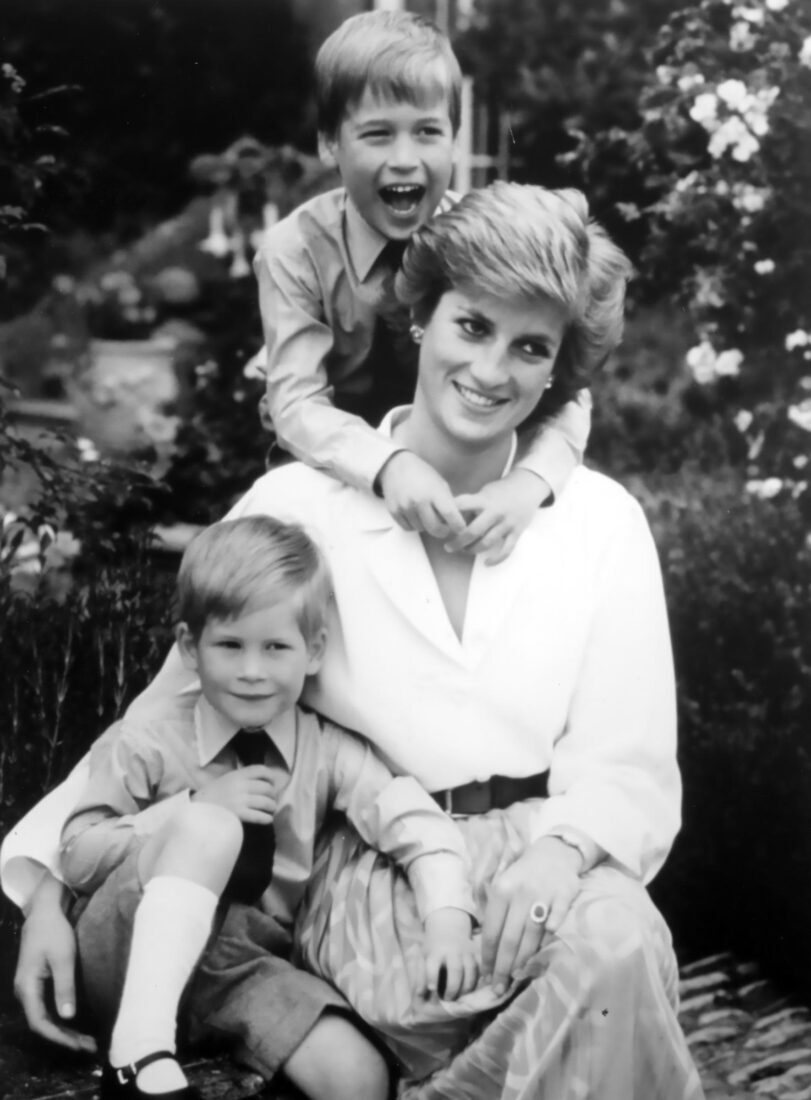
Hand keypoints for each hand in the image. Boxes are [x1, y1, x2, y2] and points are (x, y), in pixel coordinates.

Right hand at [14, 873, 96, 1052]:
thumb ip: (65, 987)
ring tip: (87, 1040)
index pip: (40, 1022)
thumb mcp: (63, 958)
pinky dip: (61, 1018)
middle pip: (42, 1023)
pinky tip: (76, 1023)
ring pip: (44, 1017)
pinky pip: (46, 1007)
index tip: (79, 1045)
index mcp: (26, 987)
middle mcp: (23, 991)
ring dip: (64, 1029)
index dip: (59, 1037)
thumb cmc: (54, 931)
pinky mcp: (36, 983)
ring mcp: (28, 988)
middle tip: (90, 1046)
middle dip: (65, 1037)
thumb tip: (68, 1016)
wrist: (44, 911)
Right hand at [194, 766, 277, 823]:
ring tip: (271, 810)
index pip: (261, 770)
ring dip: (272, 807)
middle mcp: (240, 785)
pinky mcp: (239, 814)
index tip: (272, 783)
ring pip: (266, 802)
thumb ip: (242, 778)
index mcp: (237, 775)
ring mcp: (240, 800)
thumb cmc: (213, 796)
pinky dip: (267, 818)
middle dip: (272, 795)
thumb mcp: (227, 780)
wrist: (197, 810)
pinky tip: (267, 819)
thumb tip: (264, 782)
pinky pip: (260, 816)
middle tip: (271, 800)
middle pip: (267, 787)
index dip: (271, 776)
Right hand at [377, 451, 465, 538]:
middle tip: (444, 528)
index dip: (458, 525)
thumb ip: (448, 502)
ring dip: (426, 526)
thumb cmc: (423, 475)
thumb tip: (456, 522)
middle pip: (435, 528)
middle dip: (443, 531)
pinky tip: (415, 514)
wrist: (396, 466)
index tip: (461, 528)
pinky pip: (408, 528)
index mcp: (434, 491)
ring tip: (426, 514)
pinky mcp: (394, 511)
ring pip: (421, 529)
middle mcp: (419, 500)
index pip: (450, 514)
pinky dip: (414, 525)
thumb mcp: (440, 483)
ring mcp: (405, 506)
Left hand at [421, 908, 477, 1000]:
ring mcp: (467, 951)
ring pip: (471, 971)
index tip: (432, 988)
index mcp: (436, 951)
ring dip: (466, 988)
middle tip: (448, 999)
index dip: (432, 977)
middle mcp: (453, 950)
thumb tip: (419, 994)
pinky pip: (481, 968)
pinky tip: (475, 990)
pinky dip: (480, 980)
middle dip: (452, 988)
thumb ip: (421, 975)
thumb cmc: (434, 948)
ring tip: (460, 998)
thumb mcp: (424, 956)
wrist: (449, 927)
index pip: (433, 964)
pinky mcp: (477, 953)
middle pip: (455, 970)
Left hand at [448, 470, 551, 564]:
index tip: (440, 524)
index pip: (463, 506)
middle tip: (448, 547)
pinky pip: (506, 550)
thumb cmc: (501, 491)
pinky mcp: (516, 532)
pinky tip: (486, 562)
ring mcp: (507, 523)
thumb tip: (452, 518)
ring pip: (487, 543)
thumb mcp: (484, 492)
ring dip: (472, 550)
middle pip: (473, 531)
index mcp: (485, 500)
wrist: (527, 487)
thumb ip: (471, 504)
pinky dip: (496, 559)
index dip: (450, 515)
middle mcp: (495, 512)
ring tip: (464, 551)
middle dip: (458, 542)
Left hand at [482, 836, 581, 995]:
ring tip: (515, 979)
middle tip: (498, 987)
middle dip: (503, 967)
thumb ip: (498, 915)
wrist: (553, 854)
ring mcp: (543, 894)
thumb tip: (489, 953)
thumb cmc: (523, 877)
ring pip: (530, 935)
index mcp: (501, 891)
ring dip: (523, 960)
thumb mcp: (504, 888)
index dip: (488, 956)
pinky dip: (548, 939)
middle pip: (509, 938)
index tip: (486, 976)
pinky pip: (555, 923)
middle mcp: (520, 893)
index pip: (492, 931)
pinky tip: (542, 955)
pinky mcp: (564, 896)